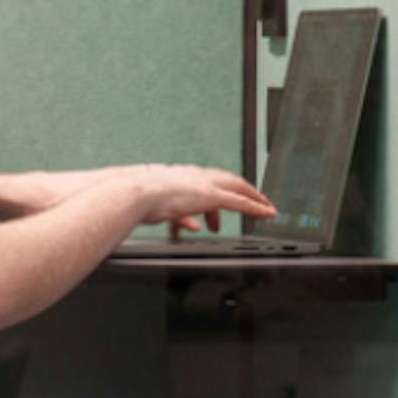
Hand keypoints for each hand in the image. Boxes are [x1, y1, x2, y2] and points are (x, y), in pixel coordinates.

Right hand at [118, 164, 278, 235]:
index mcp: (181, 176)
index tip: (229, 194)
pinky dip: (256, 208)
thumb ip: (161, 210)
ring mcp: (203, 185)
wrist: (131, 193)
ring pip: (238, 189)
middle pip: (228, 180)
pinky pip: (240, 203)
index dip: (222, 185)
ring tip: (263, 209)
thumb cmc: (133, 198)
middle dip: (245, 190)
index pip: (209, 178)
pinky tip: (267, 213)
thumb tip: (166, 222)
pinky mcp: (210, 196)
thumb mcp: (149, 203)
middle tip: (257, 199)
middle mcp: (194, 177)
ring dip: (253, 199)